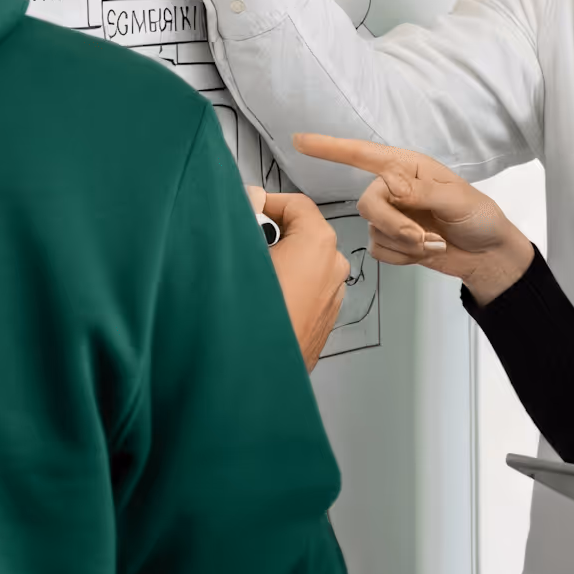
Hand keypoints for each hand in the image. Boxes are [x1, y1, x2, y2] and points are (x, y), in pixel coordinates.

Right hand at [253, 187, 349, 369]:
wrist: (257, 376)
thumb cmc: (252, 321)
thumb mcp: (240, 256)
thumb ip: (247, 217)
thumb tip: (251, 197)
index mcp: (318, 244)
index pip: (295, 202)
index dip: (265, 202)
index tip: (245, 208)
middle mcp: (333, 267)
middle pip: (300, 231)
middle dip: (270, 233)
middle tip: (241, 243)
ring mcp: (331, 295)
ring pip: (302, 261)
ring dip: (276, 261)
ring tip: (247, 275)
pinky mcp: (323, 317)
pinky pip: (304, 286)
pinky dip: (284, 284)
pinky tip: (258, 297)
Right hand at [293, 134, 534, 303]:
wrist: (487, 255)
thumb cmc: (479, 218)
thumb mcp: (457, 199)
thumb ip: (422, 191)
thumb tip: (391, 185)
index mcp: (409, 168)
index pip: (364, 155)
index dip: (331, 147)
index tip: (301, 141)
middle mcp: (395, 188)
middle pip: (368, 203)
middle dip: (394, 225)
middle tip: (422, 236)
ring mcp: (391, 216)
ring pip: (374, 231)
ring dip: (406, 244)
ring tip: (434, 242)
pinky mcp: (392, 241)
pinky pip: (380, 251)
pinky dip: (404, 257)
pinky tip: (424, 252)